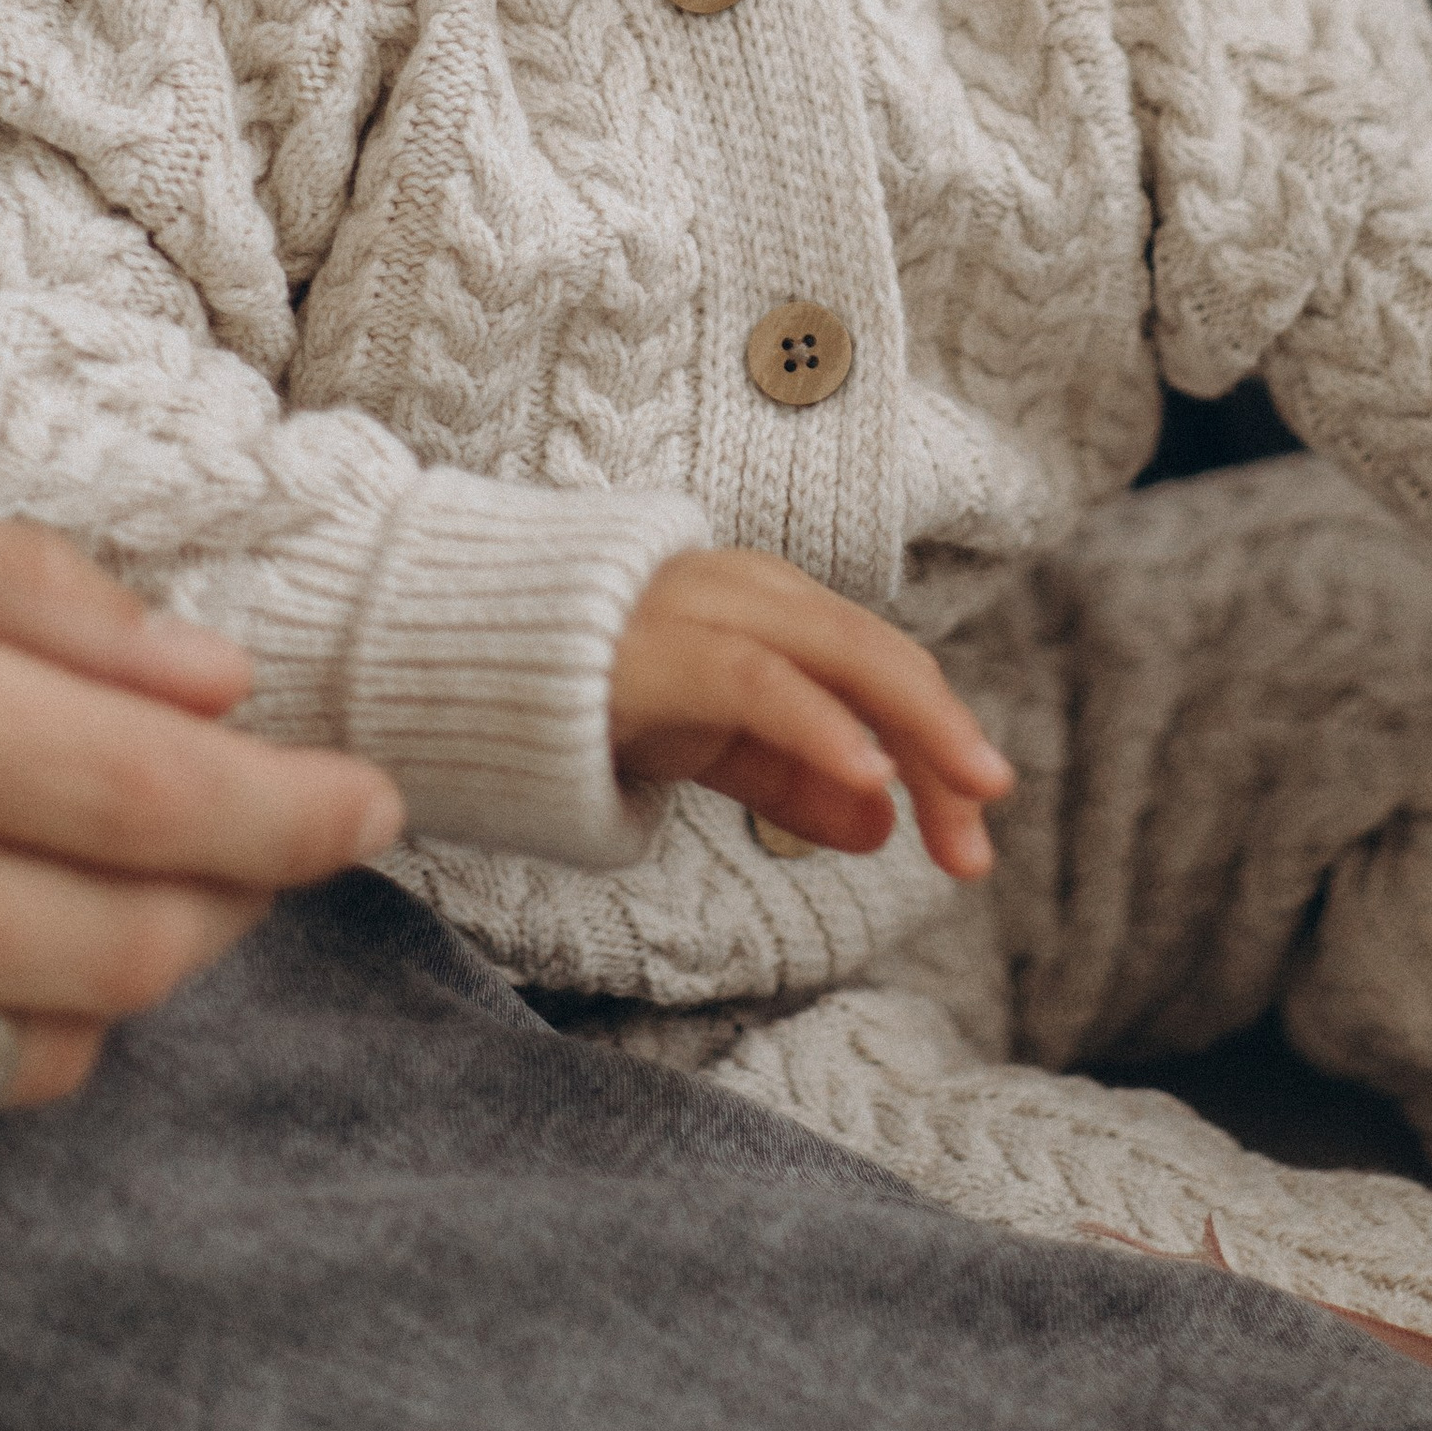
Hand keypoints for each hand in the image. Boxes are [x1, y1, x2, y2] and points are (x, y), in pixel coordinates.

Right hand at [0, 460, 401, 1186]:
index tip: (371, 800)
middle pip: (119, 942)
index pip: (137, 787)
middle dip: (238, 896)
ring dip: (125, 968)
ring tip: (120, 877)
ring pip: (39, 1045)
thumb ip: (6, 591)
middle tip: (279, 835)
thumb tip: (212, 669)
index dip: (287, 807)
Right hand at [609, 549, 1012, 877]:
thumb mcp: (704, 743)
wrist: (448, 662)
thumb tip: (880, 824)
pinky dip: (820, 724)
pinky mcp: (650, 650)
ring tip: (963, 800)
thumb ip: (789, 775)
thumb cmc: (580, 693)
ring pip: (838, 655)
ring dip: (911, 729)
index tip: (976, 834)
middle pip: (879, 661)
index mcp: (769, 608)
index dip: (940, 745)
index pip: (881, 670)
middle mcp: (748, 593)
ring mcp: (699, 609)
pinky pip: (756, 681)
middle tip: (983, 837)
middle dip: (943, 746)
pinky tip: (868, 775)